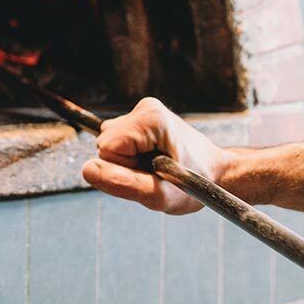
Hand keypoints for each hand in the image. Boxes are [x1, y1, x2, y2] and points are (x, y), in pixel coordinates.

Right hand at [81, 97, 231, 213]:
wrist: (216, 173)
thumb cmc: (194, 185)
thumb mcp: (160, 195)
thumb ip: (123, 183)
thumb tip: (87, 170)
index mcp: (151, 120)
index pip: (107, 148)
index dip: (124, 169)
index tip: (152, 173)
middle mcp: (145, 108)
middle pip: (105, 143)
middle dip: (124, 164)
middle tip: (155, 172)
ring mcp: (143, 110)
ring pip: (108, 142)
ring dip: (128, 161)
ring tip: (156, 167)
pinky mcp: (142, 117)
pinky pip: (116, 141)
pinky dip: (130, 155)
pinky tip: (152, 159)